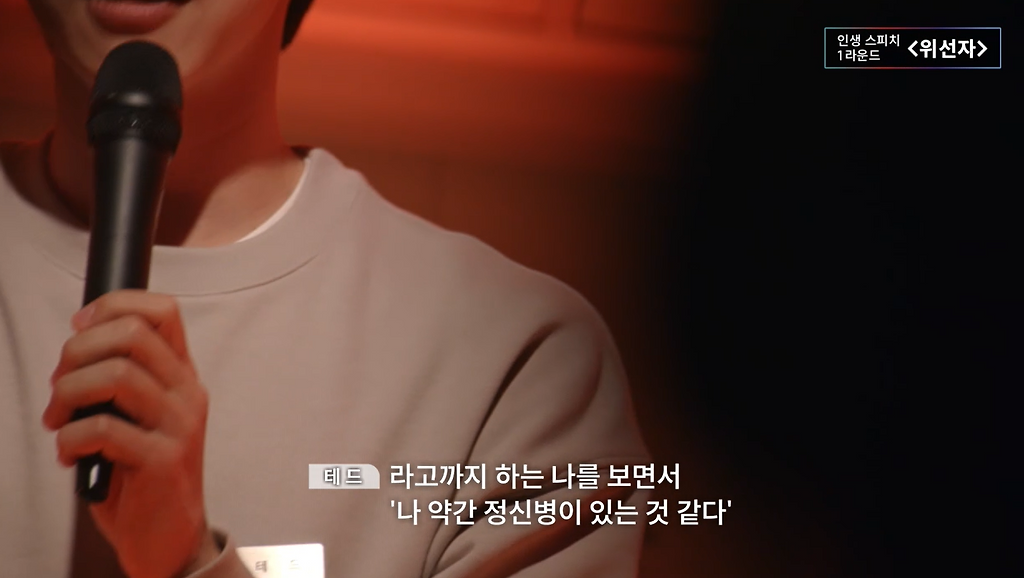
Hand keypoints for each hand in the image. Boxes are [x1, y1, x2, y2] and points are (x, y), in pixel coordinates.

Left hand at [43, 290, 219, 577]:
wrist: (170, 537)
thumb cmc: (143, 475)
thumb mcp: (138, 416)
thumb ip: (120, 380)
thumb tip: (75, 349)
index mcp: (181, 376)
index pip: (163, 310)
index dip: (114, 305)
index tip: (80, 328)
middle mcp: (187, 392)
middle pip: (132, 333)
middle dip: (77, 351)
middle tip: (59, 384)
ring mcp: (179, 425)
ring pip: (114, 374)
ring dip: (67, 394)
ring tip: (57, 420)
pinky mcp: (164, 459)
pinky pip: (103, 429)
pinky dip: (70, 439)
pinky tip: (71, 455)